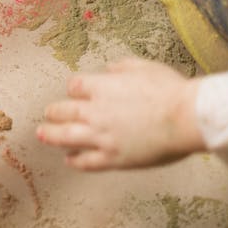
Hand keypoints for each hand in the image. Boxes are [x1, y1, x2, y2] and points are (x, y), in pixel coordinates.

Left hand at [37, 57, 204, 169]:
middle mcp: (96, 111)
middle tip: (48, 114)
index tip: (75, 92)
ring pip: (68, 137)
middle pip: (65, 111)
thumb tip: (109, 70)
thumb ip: (120, 67)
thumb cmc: (168, 89)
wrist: (185, 117)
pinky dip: (76, 161)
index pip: (75, 87)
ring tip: (42, 134)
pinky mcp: (114, 158)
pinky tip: (69, 160)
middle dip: (54, 112)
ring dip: (52, 135)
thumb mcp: (142, 66)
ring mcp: (103, 136)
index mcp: (102, 87)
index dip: (74, 89)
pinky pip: (88, 162)